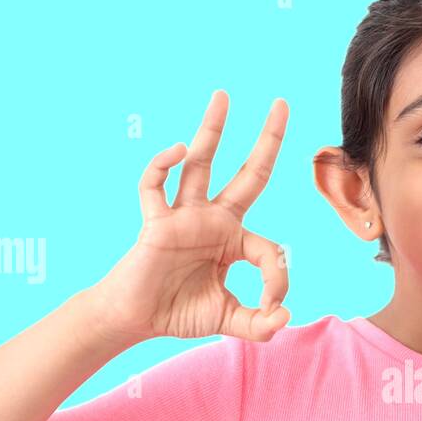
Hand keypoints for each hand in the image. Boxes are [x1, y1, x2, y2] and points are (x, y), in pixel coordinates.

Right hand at [90, 90, 292, 344]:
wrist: (137, 319)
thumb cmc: (180, 312)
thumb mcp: (229, 320)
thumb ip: (259, 324)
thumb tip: (284, 316)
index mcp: (234, 241)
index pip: (269, 249)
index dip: (278, 278)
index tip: (272, 306)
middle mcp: (213, 220)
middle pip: (249, 174)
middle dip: (267, 140)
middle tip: (281, 103)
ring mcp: (185, 216)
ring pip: (202, 164)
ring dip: (212, 130)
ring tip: (223, 96)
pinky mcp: (156, 221)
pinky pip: (156, 184)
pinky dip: (163, 165)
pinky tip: (177, 150)